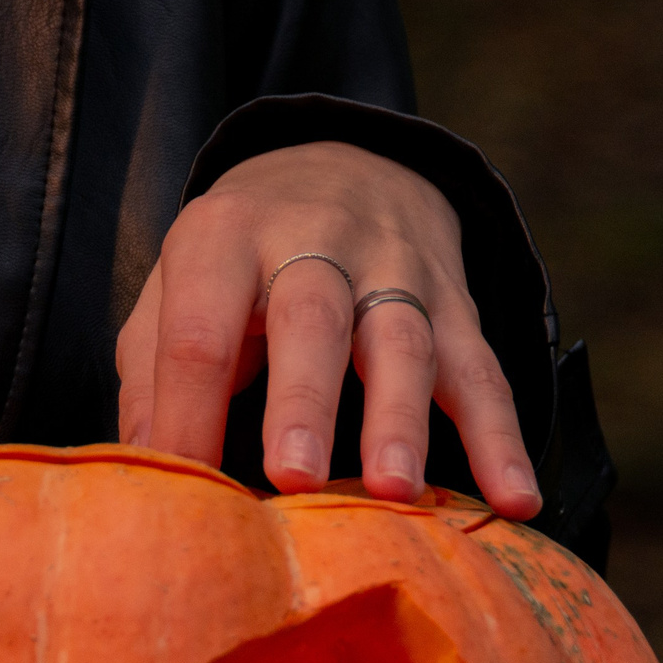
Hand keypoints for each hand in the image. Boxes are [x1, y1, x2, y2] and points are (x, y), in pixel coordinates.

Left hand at [116, 140, 540, 518]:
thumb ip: (154, 372)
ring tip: (394, 490)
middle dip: (305, 400)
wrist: (348, 165)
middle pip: (311, 319)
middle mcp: (314, 242)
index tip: (189, 490)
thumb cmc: (240, 262)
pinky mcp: (455, 301)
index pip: (201, 329)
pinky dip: (501, 437)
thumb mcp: (177, 287)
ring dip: (400, 419)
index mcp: (225, 238)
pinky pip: (481, 371)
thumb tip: (148, 469)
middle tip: (296, 475)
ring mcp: (394, 268)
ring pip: (403, 341)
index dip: (190, 410)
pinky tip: (514, 497)